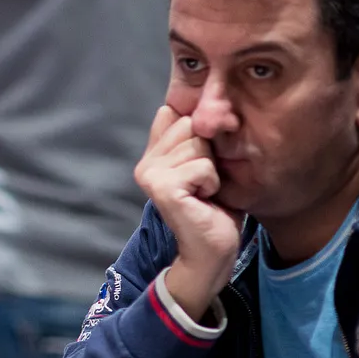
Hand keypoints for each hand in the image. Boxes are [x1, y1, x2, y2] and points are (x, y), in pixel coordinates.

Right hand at [134, 106, 242, 318]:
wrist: (210, 250)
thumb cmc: (213, 208)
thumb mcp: (201, 166)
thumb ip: (185, 140)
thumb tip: (170, 107)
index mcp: (151, 156)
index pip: (176, 116)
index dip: (199, 135)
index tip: (202, 162)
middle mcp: (145, 164)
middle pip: (190, 127)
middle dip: (208, 152)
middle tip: (204, 182)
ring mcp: (150, 175)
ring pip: (198, 146)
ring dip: (212, 170)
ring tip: (205, 191)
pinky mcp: (162, 188)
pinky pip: (202, 167)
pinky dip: (212, 183)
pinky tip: (204, 200)